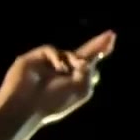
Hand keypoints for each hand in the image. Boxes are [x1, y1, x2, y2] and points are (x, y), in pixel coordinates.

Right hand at [0, 31, 116, 128]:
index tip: (111, 38)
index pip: (89, 65)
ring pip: (67, 53)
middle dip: (96, 45)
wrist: (27, 105)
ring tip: (74, 67)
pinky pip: (52, 49)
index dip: (100, 52)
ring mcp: (48, 66)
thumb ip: (89, 70)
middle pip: (81, 55)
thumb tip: (91, 55)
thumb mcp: (81, 88)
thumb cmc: (55, 102)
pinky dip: (57, 57)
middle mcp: (62, 74)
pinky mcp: (34, 58)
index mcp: (73, 83)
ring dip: (73, 59)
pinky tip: (59, 67)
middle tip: (111, 34)